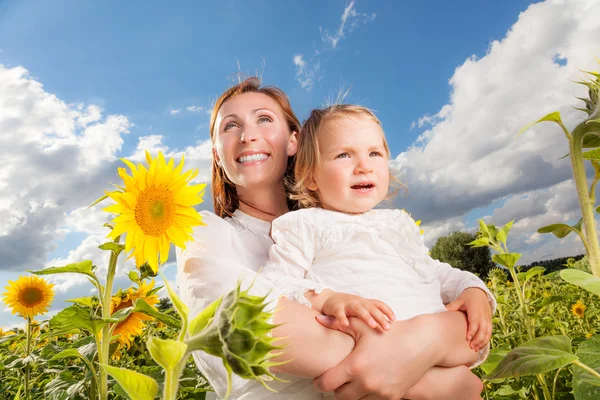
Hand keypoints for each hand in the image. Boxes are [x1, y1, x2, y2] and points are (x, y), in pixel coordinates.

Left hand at [313, 314, 443, 399]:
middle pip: (339, 397)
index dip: (319, 382)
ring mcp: (380, 392)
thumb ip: (338, 324)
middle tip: (336, 379)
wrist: (421, 343)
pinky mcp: (393, 397)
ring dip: (352, 393)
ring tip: (352, 380)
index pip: (327, 384)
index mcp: (355, 366)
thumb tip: (319, 319)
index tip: (319, 378)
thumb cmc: (390, 332)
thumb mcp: (363, 326)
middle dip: (336, 389)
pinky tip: (369, 381)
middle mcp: (367, 383)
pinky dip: (368, 394)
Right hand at [322, 292, 394, 330]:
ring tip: (373, 325)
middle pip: (370, 308)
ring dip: (366, 316)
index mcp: (365, 303)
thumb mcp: (362, 308)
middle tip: (387, 327)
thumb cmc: (350, 307)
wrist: (329, 299)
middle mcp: (358, 302)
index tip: (394, 319)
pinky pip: (339, 313)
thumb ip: (373, 314)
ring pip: (358, 308)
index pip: (378, 304)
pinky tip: (346, 325)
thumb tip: (390, 326)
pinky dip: (342, 318)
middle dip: (380, 317)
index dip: (386, 310)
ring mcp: (347, 304)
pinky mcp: (336, 308)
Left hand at [445, 287, 491, 351]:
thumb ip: (452, 306)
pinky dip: (486, 340)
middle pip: (483, 329)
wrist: (479, 292)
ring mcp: (488, 318)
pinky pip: (490, 332)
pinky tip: (480, 346)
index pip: (475, 321)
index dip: (472, 330)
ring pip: (488, 332)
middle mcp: (483, 314)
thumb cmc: (467, 297)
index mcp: (475, 309)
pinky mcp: (490, 321)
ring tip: (475, 349)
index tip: (467, 338)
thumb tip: (442, 311)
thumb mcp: (459, 300)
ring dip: (482, 341)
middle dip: (478, 339)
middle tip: (470, 347)